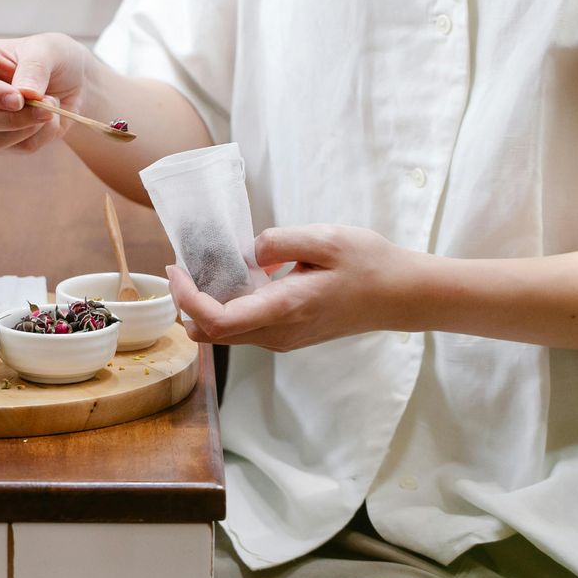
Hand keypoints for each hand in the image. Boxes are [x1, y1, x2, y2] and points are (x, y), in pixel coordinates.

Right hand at [0, 33, 90, 153]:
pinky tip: (50, 117)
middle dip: (12, 117)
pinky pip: (18, 148)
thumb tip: (24, 93)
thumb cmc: (52, 58)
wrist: (73, 82)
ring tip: (52, 105)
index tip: (18, 98)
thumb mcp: (48, 48)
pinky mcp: (1, 142)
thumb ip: (34, 67)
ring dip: (28, 127)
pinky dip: (42, 134)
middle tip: (47, 105)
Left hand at [167, 225, 420, 351]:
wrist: (401, 296)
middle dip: (186, 302)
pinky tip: (230, 278)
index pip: (217, 320)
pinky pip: (243, 328)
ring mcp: (282, 339)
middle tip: (182, 266)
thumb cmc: (369, 265)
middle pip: (211, 333)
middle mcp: (278, 334)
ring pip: (224, 334)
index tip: (176, 267)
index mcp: (284, 310)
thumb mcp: (326, 238)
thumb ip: (280, 241)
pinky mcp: (286, 336)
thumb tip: (249, 252)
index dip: (187, 298)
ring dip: (204, 305)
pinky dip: (224, 307)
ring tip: (202, 268)